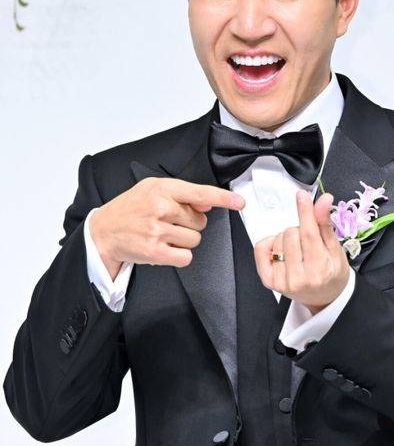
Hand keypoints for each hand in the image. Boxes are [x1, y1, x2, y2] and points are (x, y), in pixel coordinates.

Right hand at [90, 177, 244, 275]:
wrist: (103, 231)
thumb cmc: (129, 209)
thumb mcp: (152, 190)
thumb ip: (182, 195)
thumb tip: (209, 202)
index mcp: (162, 188)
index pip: (200, 192)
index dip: (223, 198)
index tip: (239, 202)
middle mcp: (161, 207)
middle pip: (200, 221)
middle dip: (189, 224)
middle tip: (168, 222)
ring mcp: (158, 230)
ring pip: (195, 239)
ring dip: (183, 240)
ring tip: (164, 234)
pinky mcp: (155, 251)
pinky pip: (185, 256)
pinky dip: (178, 255)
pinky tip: (164, 248)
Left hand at [254, 190, 349, 314]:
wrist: (325, 297)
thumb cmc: (332, 273)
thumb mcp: (335, 249)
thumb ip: (325, 224)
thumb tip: (323, 200)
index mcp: (320, 270)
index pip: (309, 234)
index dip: (305, 212)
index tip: (302, 196)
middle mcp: (299, 278)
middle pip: (291, 233)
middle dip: (300, 230)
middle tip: (308, 242)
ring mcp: (281, 281)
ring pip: (277, 238)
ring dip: (287, 238)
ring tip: (298, 250)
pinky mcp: (268, 280)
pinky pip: (261, 248)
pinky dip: (271, 243)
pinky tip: (283, 251)